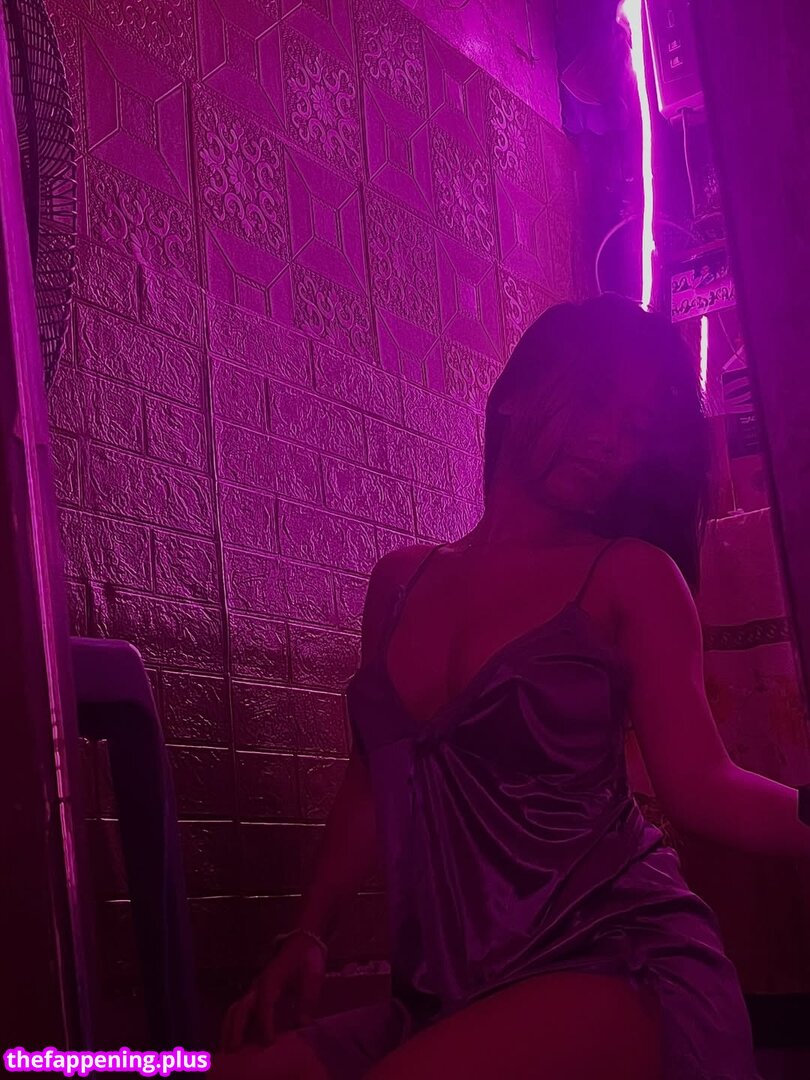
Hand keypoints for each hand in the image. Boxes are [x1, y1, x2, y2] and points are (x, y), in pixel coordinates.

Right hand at [220, 934, 326, 1050]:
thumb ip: (308, 999)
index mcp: (272, 980)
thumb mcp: (313, 976)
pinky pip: (239, 1011)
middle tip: (233, 1053)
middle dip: (236, 1030)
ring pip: (235, 1010)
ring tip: (225, 1051)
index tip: (268, 1043)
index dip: (265, 1024)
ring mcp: (254, 989)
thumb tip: (302, 1024)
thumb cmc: (307, 959)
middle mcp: (258, 986)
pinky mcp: (255, 994)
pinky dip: (233, 1026)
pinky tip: (233, 1042)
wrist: (301, 942)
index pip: (264, 1005)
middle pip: (241, 1008)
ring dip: (229, 1029)